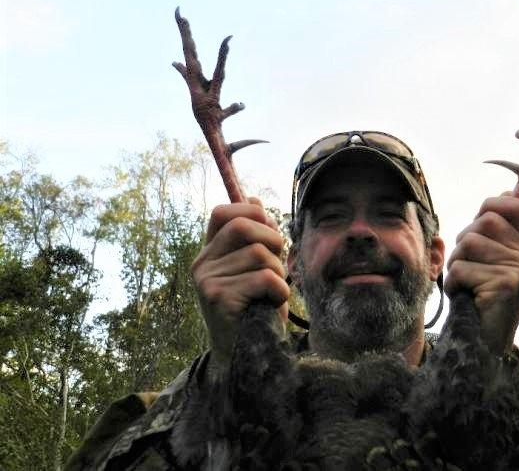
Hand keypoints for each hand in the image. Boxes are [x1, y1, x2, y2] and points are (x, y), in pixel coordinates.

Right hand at [191, 197, 290, 370]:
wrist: (243, 357)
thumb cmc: (254, 310)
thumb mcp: (253, 270)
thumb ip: (253, 239)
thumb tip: (254, 200)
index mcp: (208, 254)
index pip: (222, 213)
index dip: (251, 213)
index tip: (269, 235)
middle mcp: (201, 264)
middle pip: (243, 226)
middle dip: (272, 239)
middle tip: (279, 263)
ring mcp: (206, 281)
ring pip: (258, 254)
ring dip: (278, 272)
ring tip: (273, 293)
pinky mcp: (218, 298)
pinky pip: (263, 277)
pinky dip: (279, 290)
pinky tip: (273, 305)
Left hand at [444, 194, 518, 354]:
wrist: (484, 347)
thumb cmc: (481, 302)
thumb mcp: (493, 264)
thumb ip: (496, 234)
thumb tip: (502, 194)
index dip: (494, 205)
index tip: (480, 224)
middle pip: (485, 220)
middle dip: (464, 241)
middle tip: (469, 268)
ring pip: (469, 242)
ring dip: (456, 264)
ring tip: (468, 285)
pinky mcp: (507, 285)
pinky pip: (462, 268)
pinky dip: (454, 283)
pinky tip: (466, 298)